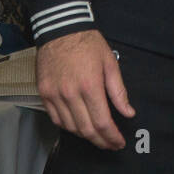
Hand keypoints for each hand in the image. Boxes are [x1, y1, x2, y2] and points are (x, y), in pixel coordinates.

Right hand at [36, 30, 134, 149]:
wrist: (61, 28)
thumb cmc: (88, 43)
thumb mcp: (110, 63)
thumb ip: (119, 91)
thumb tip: (128, 112)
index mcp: (90, 86)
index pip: (102, 122)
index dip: (112, 137)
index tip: (118, 142)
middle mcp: (71, 94)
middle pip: (86, 130)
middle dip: (101, 141)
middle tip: (110, 144)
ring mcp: (55, 95)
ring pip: (70, 127)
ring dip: (85, 135)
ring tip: (96, 135)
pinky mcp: (44, 93)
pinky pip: (56, 119)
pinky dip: (68, 126)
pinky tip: (78, 125)